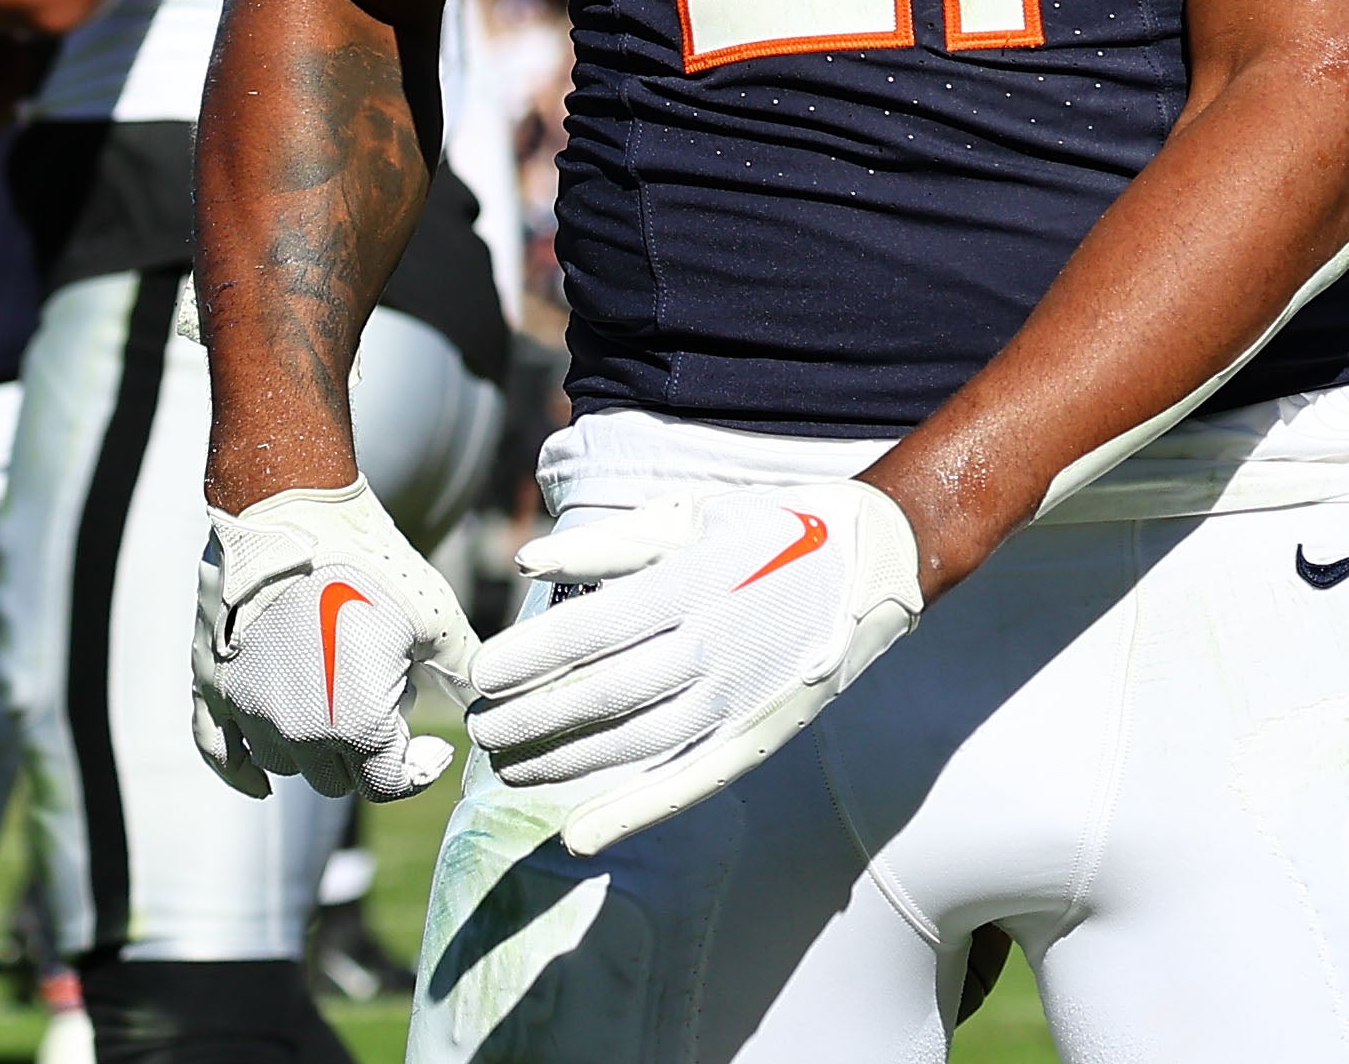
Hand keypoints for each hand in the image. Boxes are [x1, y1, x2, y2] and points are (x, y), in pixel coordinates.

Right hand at [195, 479, 477, 800]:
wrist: (291, 507)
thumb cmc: (369, 561)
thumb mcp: (435, 618)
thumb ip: (465, 675)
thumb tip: (492, 709)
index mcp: (358, 725)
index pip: (389, 784)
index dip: (418, 770)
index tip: (431, 748)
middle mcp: (299, 732)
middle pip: (338, 779)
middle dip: (367, 752)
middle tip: (381, 696)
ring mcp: (249, 710)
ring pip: (287, 763)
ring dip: (314, 747)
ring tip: (333, 689)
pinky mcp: (214, 685)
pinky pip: (218, 752)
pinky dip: (239, 771)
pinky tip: (260, 782)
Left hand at [469, 476, 921, 858]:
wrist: (871, 559)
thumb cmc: (765, 527)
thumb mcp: (687, 515)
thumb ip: (604, 543)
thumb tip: (527, 560)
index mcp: (690, 585)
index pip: (590, 632)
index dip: (528, 658)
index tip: (480, 675)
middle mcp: (712, 648)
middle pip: (601, 695)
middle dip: (528, 718)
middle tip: (476, 729)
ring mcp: (736, 698)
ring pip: (634, 745)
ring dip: (563, 764)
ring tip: (507, 767)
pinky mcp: (757, 735)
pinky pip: (687, 783)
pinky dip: (632, 812)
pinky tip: (581, 833)